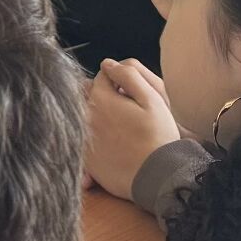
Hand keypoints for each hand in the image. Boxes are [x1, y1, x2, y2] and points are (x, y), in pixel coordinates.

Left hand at [84, 57, 181, 197]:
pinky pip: (82, 139)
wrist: (157, 176)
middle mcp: (86, 115)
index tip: (133, 93)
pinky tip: (112, 144)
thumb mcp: (152, 98)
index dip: (120, 80)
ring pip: (84, 115)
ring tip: (120, 127)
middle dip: (104, 94)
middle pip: (88, 93)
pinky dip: (93, 136)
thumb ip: (128, 74)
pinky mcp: (85, 158)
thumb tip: (108, 63)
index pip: (103, 75)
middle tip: (126, 108)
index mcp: (101, 97)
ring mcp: (83, 137)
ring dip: (97, 114)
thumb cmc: (158, 136)